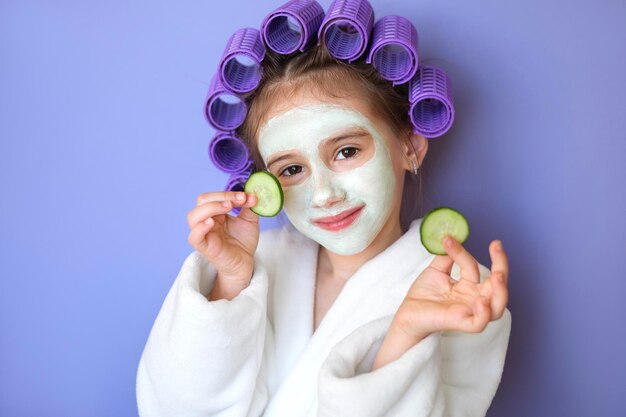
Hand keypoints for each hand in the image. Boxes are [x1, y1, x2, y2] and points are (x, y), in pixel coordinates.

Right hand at [187, 191, 258, 285]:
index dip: (230, 193)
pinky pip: (194, 237)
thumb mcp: (249, 220)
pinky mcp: (204, 247)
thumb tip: (252, 194)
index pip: (214, 196)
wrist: (245, 262)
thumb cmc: (243, 241)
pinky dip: (200, 228)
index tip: (247, 196)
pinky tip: (211, 222)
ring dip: (211, 207)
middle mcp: (206, 220)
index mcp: (215, 212)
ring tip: (228, 207)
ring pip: (194, 216)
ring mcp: (203, 234)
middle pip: (203, 201)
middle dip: (222, 196)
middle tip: (240, 199)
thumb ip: (249, 206)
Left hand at [394, 236, 508, 341]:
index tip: (450, 239)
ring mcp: (469, 312)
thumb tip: (453, 237)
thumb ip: (447, 256)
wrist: (406, 313)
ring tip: (497, 276)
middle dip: (502, 266)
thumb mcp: (436, 270)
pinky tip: (481, 301)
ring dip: (501, 292)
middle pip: (498, 286)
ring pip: (497, 308)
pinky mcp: (461, 323)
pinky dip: (484, 313)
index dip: (465, 253)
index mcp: (469, 287)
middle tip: (497, 247)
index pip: (474, 268)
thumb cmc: (423, 295)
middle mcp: (474, 299)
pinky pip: (479, 323)